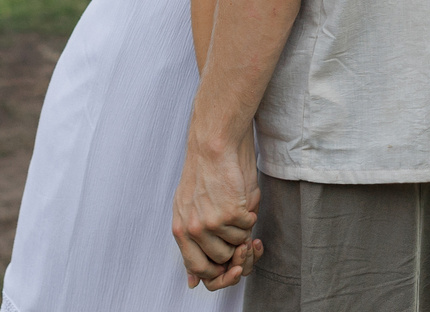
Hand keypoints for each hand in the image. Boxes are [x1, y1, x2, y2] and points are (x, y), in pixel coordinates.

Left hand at [172, 131, 261, 289]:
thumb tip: (192, 282)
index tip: (229, 265)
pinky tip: (239, 197)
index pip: (198, 269)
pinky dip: (249, 214)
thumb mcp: (187, 209)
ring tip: (234, 206)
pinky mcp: (229, 213)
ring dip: (242, 228)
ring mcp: (211, 222)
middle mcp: (193, 229)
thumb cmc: (203, 174)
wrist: (212, 146)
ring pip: (237, 243)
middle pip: (222, 260)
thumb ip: (191, 243)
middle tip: (239, 232)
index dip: (217, 272)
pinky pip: (248, 226)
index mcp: (180, 230)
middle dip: (234, 248)